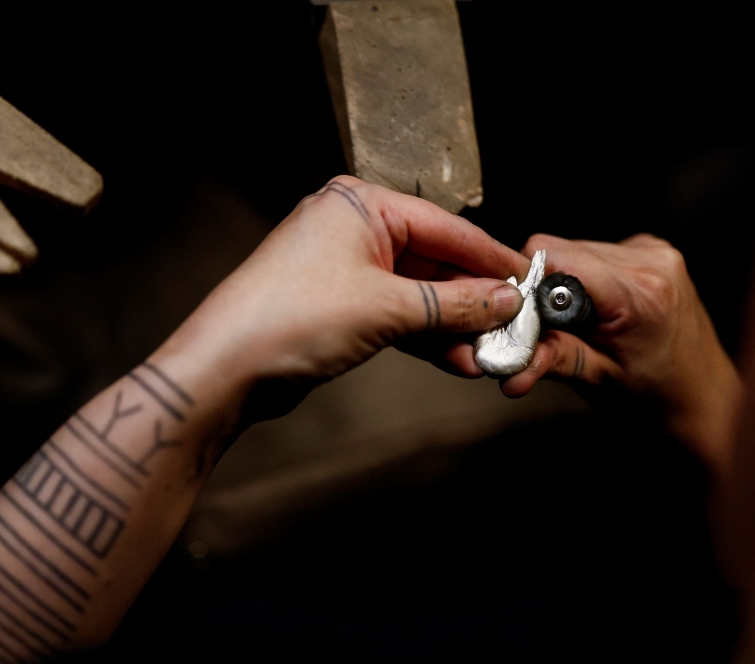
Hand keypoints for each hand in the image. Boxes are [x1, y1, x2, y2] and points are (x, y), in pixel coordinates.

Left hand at [155, 176, 527, 419]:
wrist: (225, 369)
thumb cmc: (288, 319)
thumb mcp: (386, 308)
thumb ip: (453, 304)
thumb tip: (503, 300)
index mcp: (360, 204)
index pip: (445, 227)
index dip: (490, 258)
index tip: (529, 281)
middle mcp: (351, 229)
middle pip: (433, 261)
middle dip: (472, 300)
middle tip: (510, 328)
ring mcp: (342, 269)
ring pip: (416, 293)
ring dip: (451, 326)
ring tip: (485, 354)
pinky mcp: (336, 306)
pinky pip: (394, 315)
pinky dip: (423, 337)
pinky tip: (453, 359)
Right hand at [501, 233, 740, 468]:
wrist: (703, 399)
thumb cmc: (656, 397)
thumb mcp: (598, 382)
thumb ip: (551, 360)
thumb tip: (506, 367)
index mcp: (637, 293)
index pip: (553, 255)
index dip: (526, 280)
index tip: (520, 313)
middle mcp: (650, 262)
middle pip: (560, 249)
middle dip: (544, 287)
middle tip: (551, 327)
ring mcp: (655, 253)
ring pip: (575, 248)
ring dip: (566, 283)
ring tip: (582, 322)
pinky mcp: (654, 251)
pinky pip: (597, 252)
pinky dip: (587, 278)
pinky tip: (601, 309)